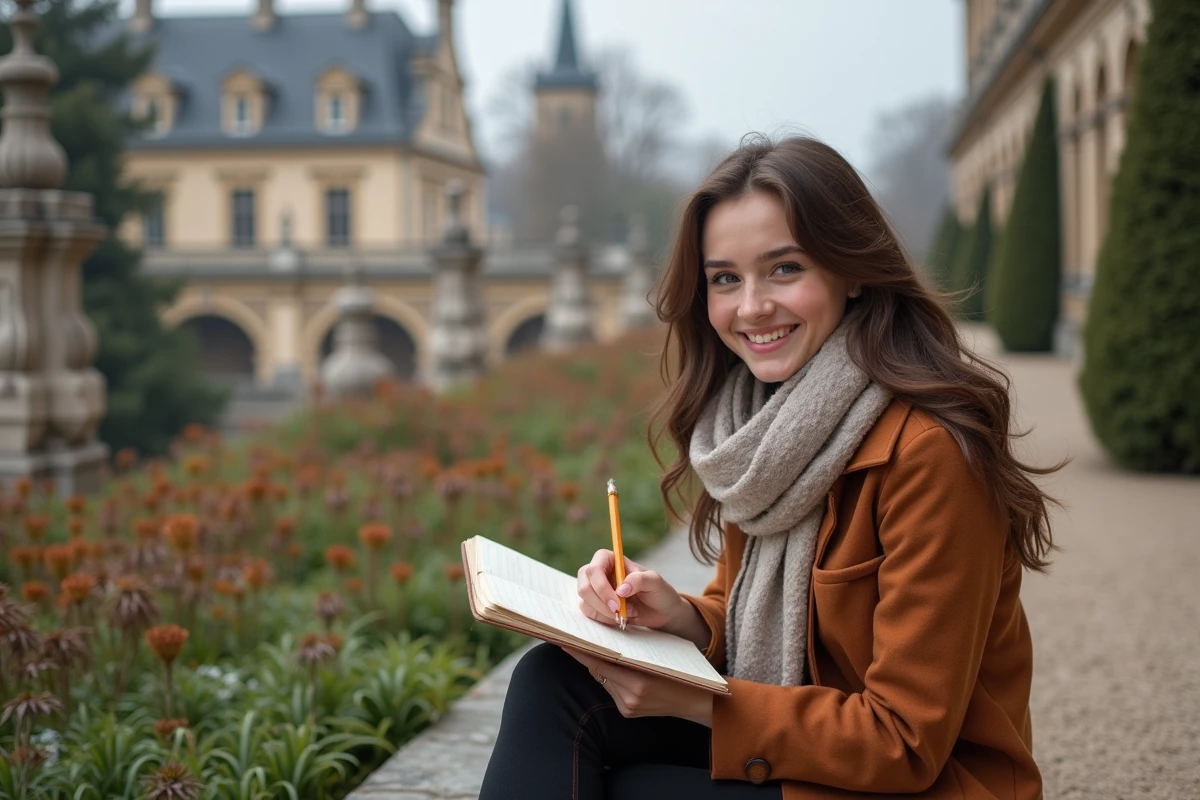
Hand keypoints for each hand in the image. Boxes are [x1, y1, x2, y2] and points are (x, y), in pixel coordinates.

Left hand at [561, 646, 713, 726]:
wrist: (697, 702)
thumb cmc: (681, 671)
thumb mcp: (660, 653)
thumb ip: (634, 649)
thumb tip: (608, 637)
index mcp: (640, 681)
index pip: (602, 663)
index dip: (582, 652)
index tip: (566, 640)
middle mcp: (631, 697)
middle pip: (599, 671)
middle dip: (587, 655)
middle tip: (571, 639)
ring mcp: (628, 707)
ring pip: (603, 679)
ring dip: (597, 665)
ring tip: (587, 648)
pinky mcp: (627, 712)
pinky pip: (610, 689)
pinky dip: (607, 676)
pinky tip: (605, 665)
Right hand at [576, 549, 685, 630]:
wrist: (661, 611)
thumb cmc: (658, 591)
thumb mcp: (655, 582)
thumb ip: (639, 580)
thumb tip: (620, 589)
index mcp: (610, 559)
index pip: (594, 569)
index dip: (601, 587)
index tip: (617, 603)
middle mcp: (598, 572)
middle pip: (584, 586)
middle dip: (602, 603)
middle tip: (620, 612)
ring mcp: (594, 588)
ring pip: (584, 601)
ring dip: (605, 612)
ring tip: (627, 612)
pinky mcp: (594, 604)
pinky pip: (588, 613)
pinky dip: (604, 619)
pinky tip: (619, 617)